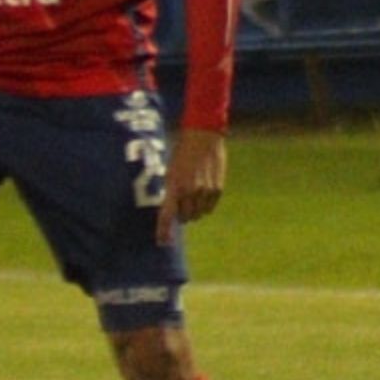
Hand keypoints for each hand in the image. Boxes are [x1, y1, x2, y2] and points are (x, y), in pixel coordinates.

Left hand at [158, 128, 225, 245]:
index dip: (164, 231)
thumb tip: (172, 210)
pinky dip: (206, 205)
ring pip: (198, 214)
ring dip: (194, 210)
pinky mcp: (217, 190)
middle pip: (185, 218)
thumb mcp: (170, 172)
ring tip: (193, 194)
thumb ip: (172, 191)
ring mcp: (204, 192)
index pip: (166, 215)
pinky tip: (204, 192)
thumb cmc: (182, 153)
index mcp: (173, 186)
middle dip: (182, 215)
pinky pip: (210, 208)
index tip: (162, 243)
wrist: (203, 137)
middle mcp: (189, 192)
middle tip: (181, 203)